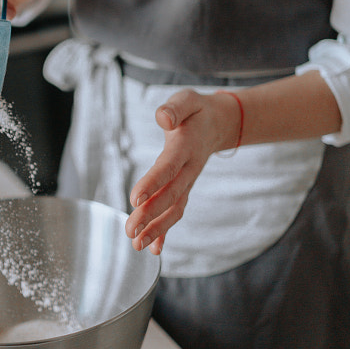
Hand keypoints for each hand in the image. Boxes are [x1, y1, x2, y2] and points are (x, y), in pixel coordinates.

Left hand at [125, 89, 238, 254]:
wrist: (219, 123)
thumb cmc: (196, 111)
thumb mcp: (187, 100)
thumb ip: (174, 108)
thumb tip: (162, 117)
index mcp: (186, 146)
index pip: (168, 167)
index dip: (153, 182)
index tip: (135, 198)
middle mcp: (189, 168)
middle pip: (170, 194)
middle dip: (150, 214)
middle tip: (130, 231)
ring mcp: (189, 181)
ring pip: (174, 208)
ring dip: (156, 228)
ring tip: (137, 244)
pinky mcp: (185, 188)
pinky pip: (176, 212)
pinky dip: (165, 231)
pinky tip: (153, 249)